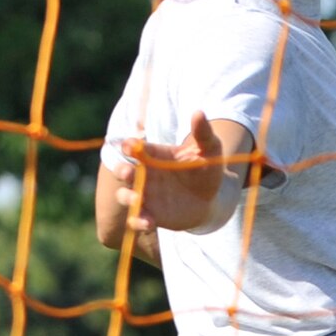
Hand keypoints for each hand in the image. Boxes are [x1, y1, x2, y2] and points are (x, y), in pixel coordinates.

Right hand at [115, 111, 227, 232]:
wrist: (213, 198)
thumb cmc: (207, 169)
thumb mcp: (209, 149)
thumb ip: (203, 133)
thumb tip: (199, 113)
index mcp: (153, 155)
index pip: (133, 147)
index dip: (129, 146)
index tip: (131, 147)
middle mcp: (144, 175)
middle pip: (122, 170)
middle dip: (122, 171)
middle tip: (130, 173)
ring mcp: (145, 195)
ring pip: (125, 196)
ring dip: (127, 197)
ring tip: (137, 200)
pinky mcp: (150, 215)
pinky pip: (137, 219)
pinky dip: (138, 221)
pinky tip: (148, 222)